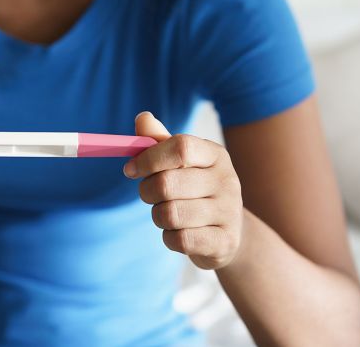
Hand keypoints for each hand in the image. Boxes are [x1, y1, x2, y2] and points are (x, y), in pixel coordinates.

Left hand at [124, 111, 243, 269]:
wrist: (228, 231)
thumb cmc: (196, 190)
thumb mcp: (181, 163)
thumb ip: (158, 141)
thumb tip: (142, 117)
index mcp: (215, 155)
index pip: (180, 147)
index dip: (148, 158)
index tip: (129, 169)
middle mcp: (227, 180)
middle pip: (167, 183)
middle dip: (146, 191)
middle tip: (148, 195)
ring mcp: (230, 212)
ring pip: (170, 214)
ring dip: (158, 217)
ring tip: (167, 214)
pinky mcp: (225, 242)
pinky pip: (180, 240)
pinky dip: (169, 238)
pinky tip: (179, 233)